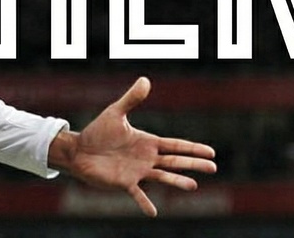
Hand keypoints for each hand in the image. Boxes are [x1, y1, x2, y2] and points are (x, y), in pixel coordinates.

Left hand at [48, 77, 216, 216]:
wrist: (79, 150)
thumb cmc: (98, 132)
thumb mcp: (116, 112)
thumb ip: (131, 98)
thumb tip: (145, 79)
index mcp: (148, 142)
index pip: (176, 145)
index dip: (193, 148)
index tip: (211, 151)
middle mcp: (147, 158)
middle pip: (175, 162)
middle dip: (194, 163)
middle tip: (214, 167)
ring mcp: (137, 172)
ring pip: (163, 177)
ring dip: (177, 181)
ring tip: (193, 185)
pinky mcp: (124, 183)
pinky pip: (137, 194)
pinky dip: (145, 202)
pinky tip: (153, 212)